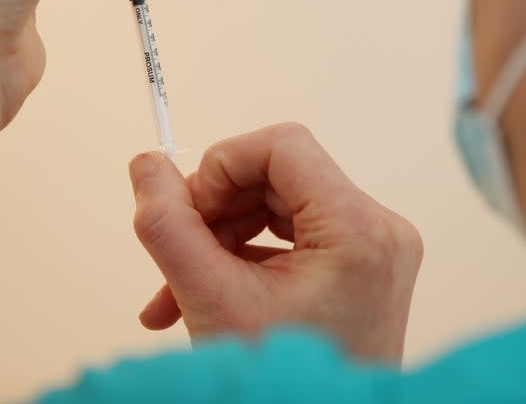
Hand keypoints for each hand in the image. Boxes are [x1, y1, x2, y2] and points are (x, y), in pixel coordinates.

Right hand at [129, 123, 423, 362]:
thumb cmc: (277, 385)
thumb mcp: (211, 301)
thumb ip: (168, 226)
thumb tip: (146, 164)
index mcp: (358, 230)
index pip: (283, 146)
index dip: (223, 166)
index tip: (189, 210)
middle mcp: (380, 230)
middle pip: (278, 175)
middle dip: (215, 211)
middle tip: (175, 254)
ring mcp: (375, 249)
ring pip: (279, 204)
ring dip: (221, 236)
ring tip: (176, 289)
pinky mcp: (362, 265)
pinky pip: (294, 235)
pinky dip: (246, 256)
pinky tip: (205, 293)